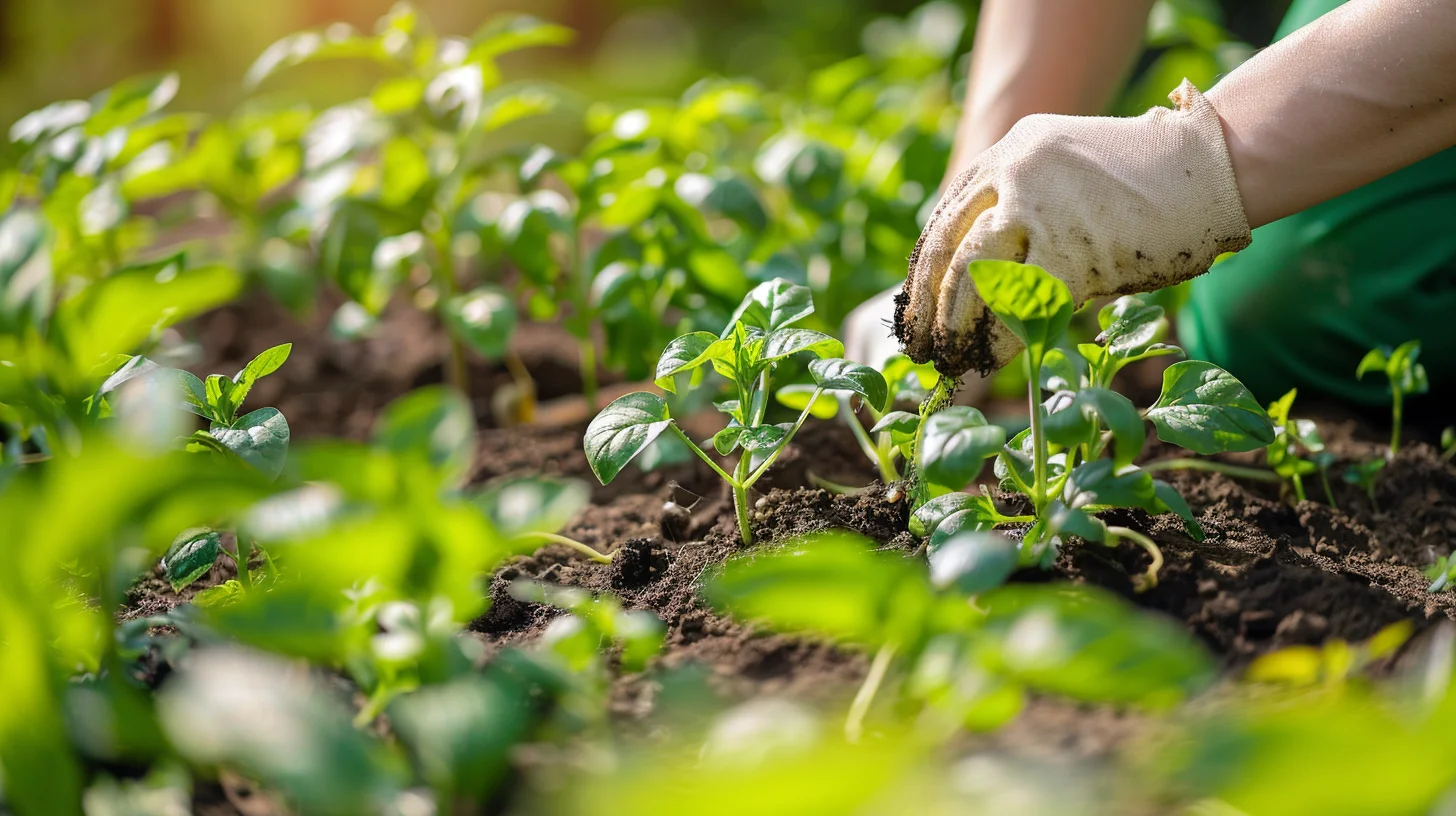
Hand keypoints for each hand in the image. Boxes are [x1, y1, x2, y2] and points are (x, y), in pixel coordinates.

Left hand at [894, 80, 1249, 376]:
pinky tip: (993, 361)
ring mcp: (1039, 204)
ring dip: (956, 324)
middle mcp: (1015, 169)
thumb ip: (1025, 218)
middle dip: (927, 302)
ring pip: (973, 274)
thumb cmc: (1151, 185)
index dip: (926, 268)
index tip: (914, 304)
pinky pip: (1020, 303)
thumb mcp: (1069, 181)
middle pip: (948, 244)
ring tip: (949, 358)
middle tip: (917, 344)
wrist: (1217, 167)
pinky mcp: (1070, 244)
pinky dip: (1003, 338)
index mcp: (1011, 150)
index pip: (947, 214)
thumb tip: (980, 286)